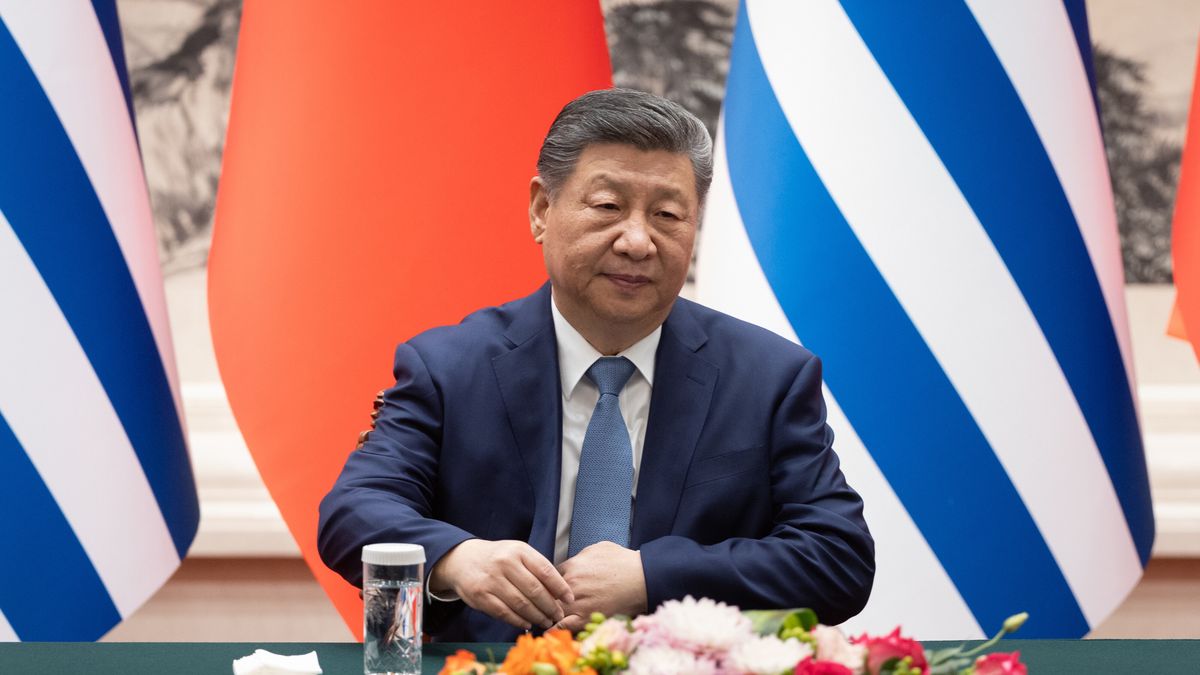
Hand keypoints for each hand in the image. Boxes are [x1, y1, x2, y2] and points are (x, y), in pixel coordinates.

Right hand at [428, 539, 573, 629]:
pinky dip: (518, 620)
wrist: (463, 559)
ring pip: (520, 604)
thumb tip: (559, 593)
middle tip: (558, 615)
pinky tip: (526, 623)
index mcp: (519, 551)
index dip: (560, 587)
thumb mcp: (518, 554)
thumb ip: (537, 569)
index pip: (545, 570)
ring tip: (546, 621)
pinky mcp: (480, 595)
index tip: (570, 599)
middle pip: (535, 590)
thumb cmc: (498, 558)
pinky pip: (504, 612)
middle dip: (550, 606)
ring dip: (536, 616)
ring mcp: (491, 580)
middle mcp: (505, 563)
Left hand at [554, 541, 646, 632]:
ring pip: (552, 611)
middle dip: (547, 599)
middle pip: (547, 594)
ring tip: (547, 618)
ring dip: (549, 614)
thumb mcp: (599, 548)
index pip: (550, 576)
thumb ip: (581, 555)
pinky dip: (555, 629)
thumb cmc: (625, 562)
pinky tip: (552, 630)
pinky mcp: (585, 619)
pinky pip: (562, 627)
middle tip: (546, 604)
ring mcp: (577, 602)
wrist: (643, 578)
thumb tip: (575, 561)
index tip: (553, 589)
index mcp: (573, 566)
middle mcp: (571, 584)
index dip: (551, 583)